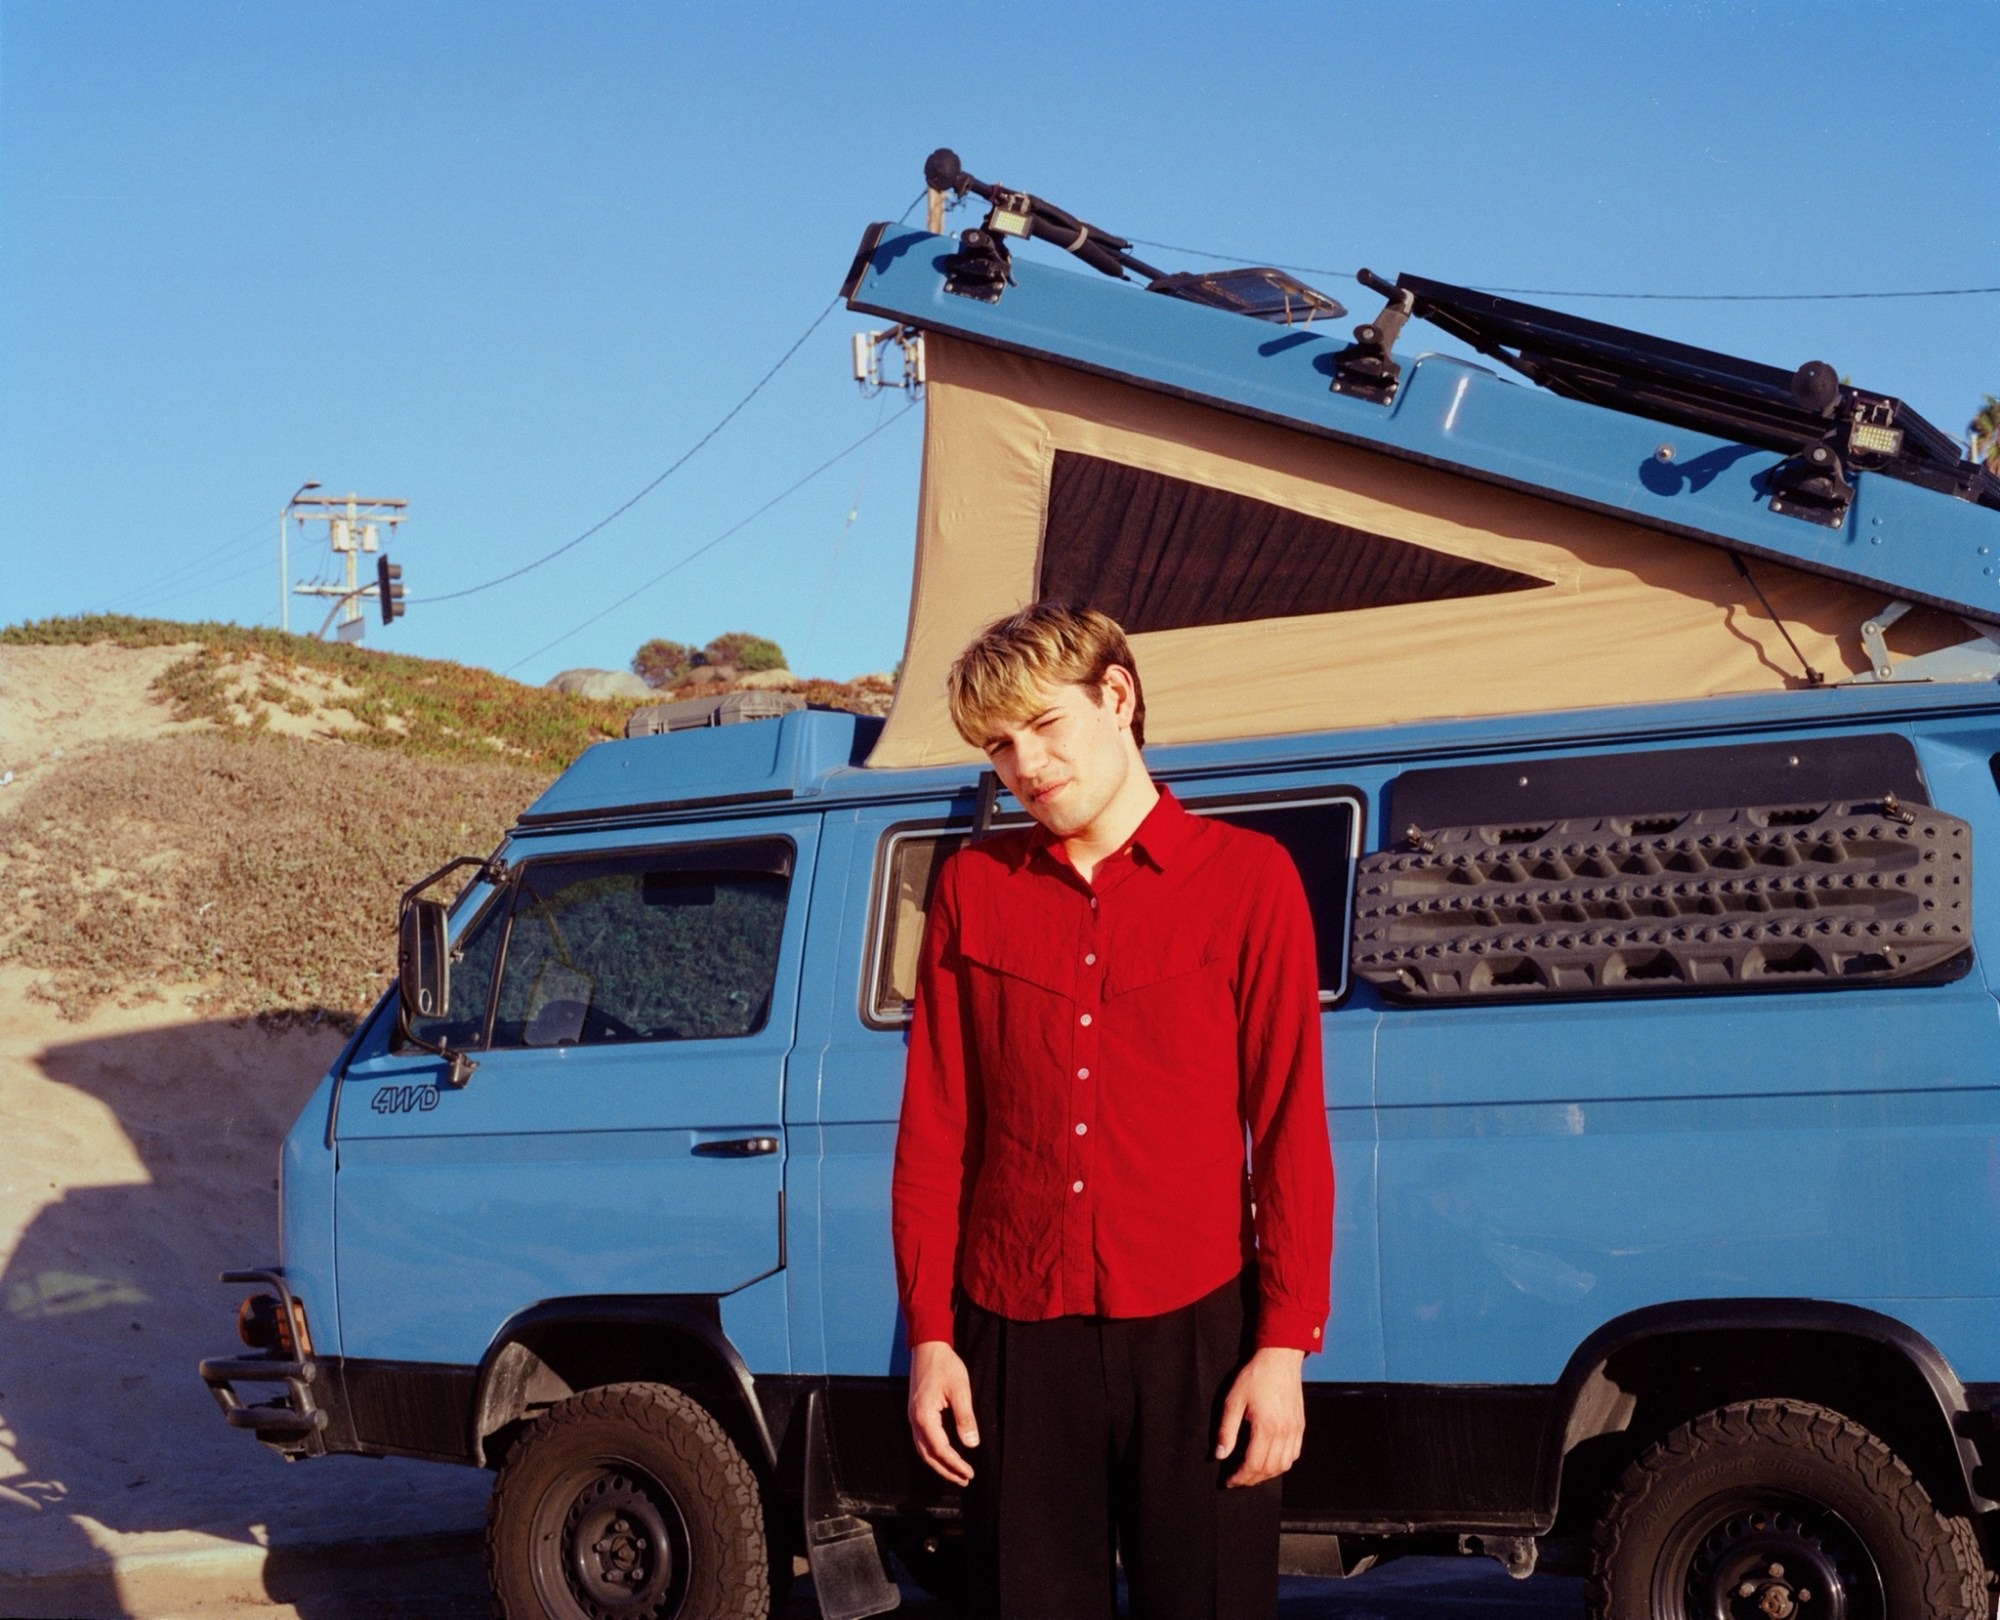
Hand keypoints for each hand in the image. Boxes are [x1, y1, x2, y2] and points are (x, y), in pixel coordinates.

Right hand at [907, 1339, 978, 1484]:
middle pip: (928, 1455)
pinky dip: (933, 1453)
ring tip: (956, 1473)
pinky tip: (945, 1455)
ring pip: (923, 1450)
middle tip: (964, 1479)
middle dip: (946, 1470)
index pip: (940, 1449)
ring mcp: (913, 1417)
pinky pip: (922, 1440)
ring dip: (939, 1464)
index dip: (955, 1464)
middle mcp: (914, 1420)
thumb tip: (971, 1444)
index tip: (969, 1473)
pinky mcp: (916, 1413)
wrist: (928, 1347)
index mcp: (924, 1416)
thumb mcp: (960, 1390)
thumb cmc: (945, 1365)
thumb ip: (965, 1418)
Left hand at [1215, 1346, 1305, 1486]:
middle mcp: (1284, 1433)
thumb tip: (1219, 1455)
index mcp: (1266, 1428)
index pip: (1253, 1464)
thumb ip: (1226, 1430)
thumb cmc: (1254, 1377)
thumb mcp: (1233, 1400)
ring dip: (1267, 1474)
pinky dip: (1282, 1464)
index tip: (1228, 1481)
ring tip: (1252, 1473)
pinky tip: (1270, 1461)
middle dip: (1251, 1479)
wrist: (1279, 1358)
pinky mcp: (1300, 1426)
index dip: (1240, 1477)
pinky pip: (1294, 1454)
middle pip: (1269, 1469)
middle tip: (1237, 1480)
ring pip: (1284, 1465)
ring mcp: (1295, 1430)